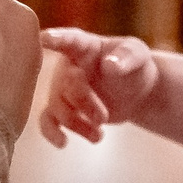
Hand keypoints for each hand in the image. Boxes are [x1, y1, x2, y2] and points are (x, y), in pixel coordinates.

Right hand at [38, 28, 162, 145]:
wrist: (135, 92)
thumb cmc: (134, 66)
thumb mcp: (138, 55)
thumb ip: (127, 57)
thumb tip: (110, 66)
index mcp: (84, 46)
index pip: (69, 40)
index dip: (56, 39)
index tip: (44, 39)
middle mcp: (68, 66)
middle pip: (66, 86)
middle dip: (85, 104)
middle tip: (104, 117)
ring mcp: (63, 88)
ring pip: (58, 107)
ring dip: (77, 124)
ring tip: (99, 136)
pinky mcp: (63, 109)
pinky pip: (47, 121)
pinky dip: (51, 133)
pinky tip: (63, 143)